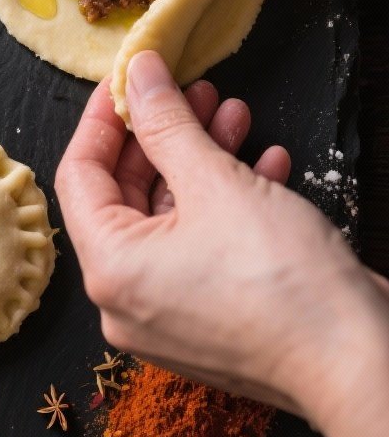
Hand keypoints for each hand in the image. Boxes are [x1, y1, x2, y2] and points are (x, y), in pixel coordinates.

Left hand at [55, 50, 388, 424]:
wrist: (356, 363)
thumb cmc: (280, 281)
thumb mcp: (215, 181)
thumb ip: (167, 123)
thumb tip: (138, 74)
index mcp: (109, 270)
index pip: (79, 174)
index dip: (104, 116)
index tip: (131, 77)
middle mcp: (128, 300)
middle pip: (127, 194)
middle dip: (165, 134)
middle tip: (194, 89)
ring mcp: (170, 316)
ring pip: (172, 217)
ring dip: (202, 159)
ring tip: (235, 113)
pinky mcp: (212, 320)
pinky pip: (202, 247)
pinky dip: (227, 201)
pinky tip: (265, 162)